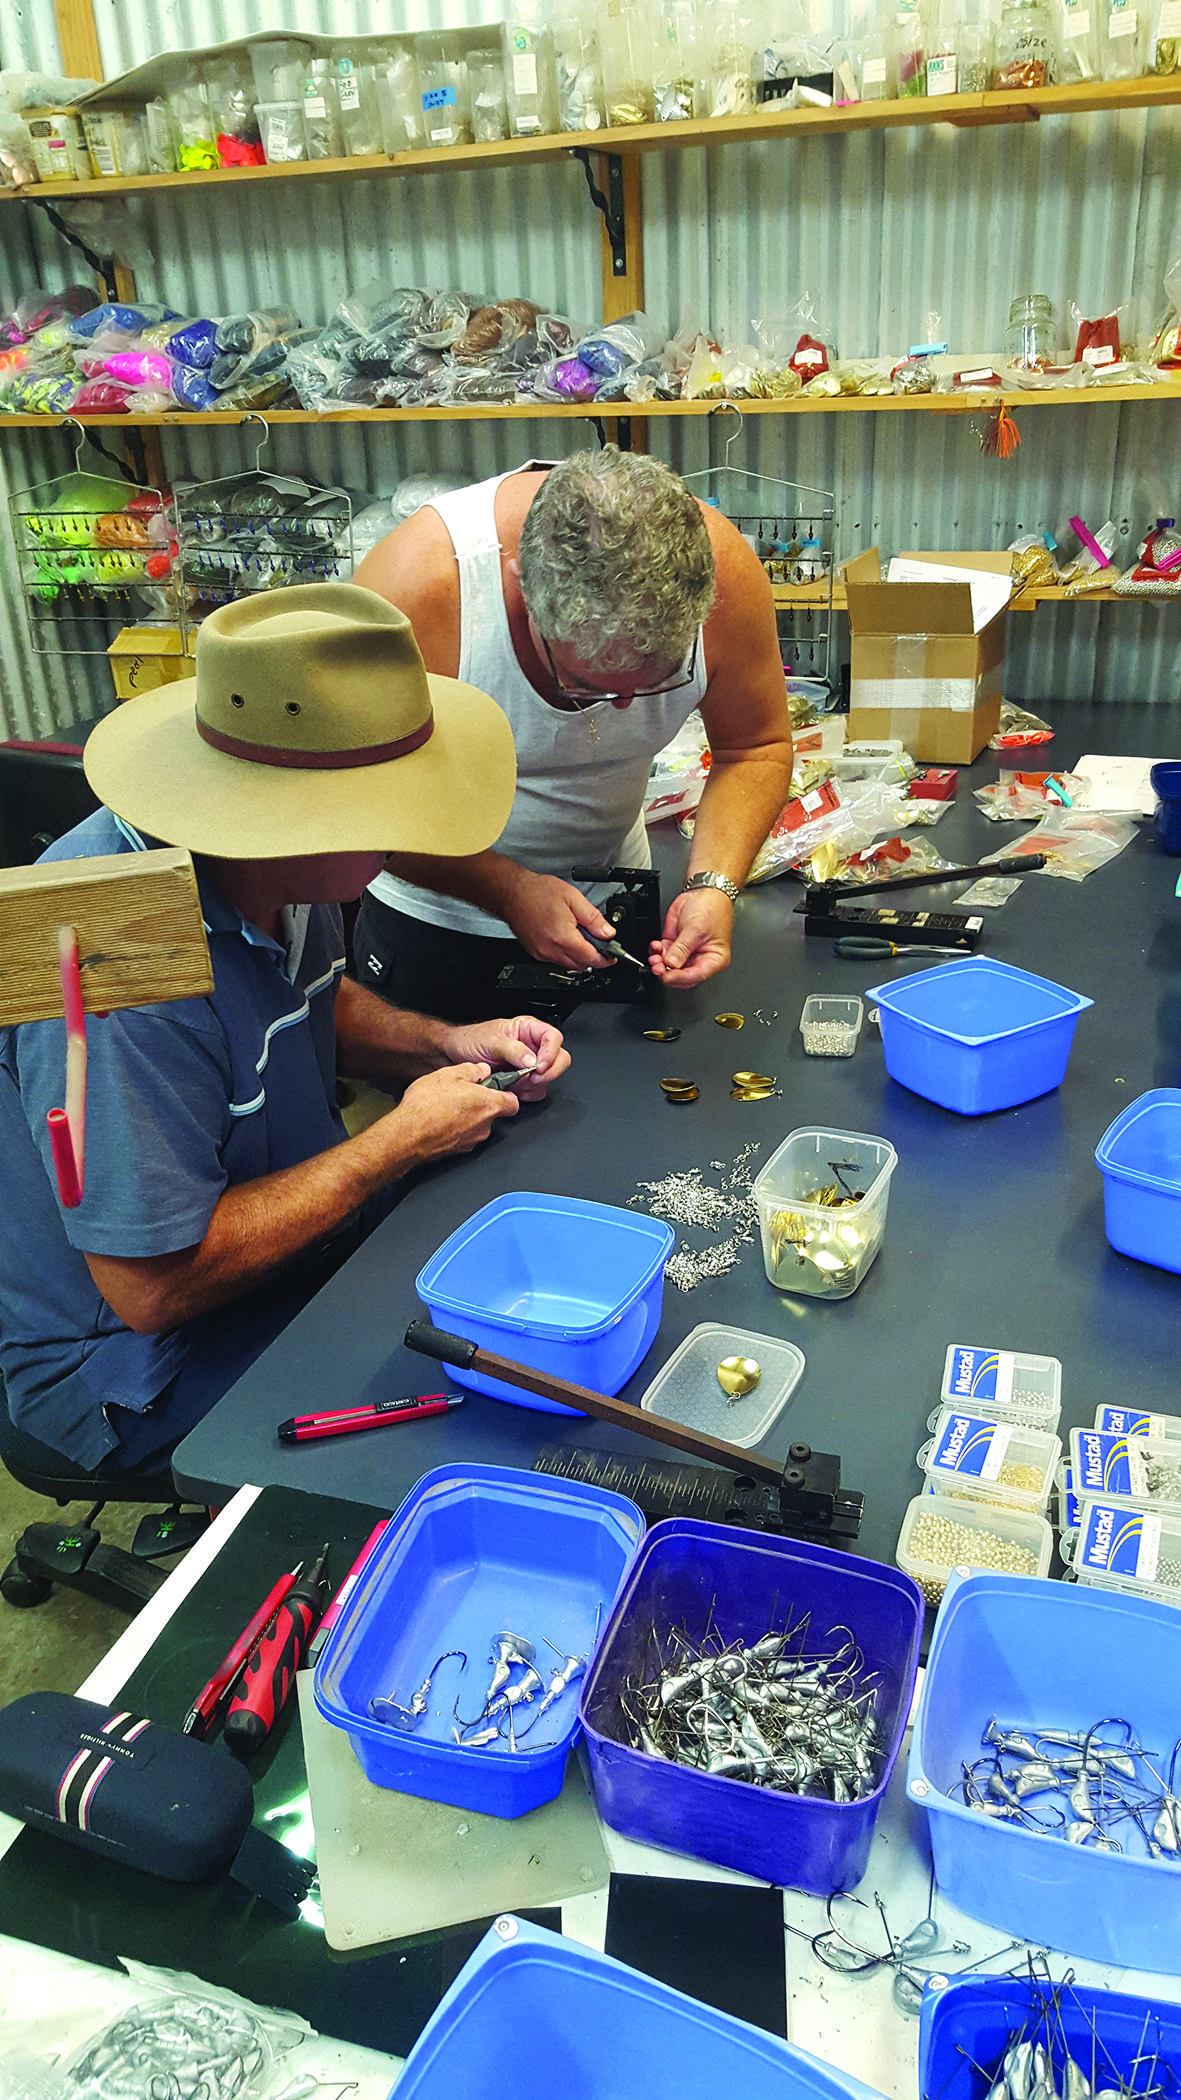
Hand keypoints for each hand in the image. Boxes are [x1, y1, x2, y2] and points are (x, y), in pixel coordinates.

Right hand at [391, 1062, 518, 1165]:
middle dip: (481, 1103)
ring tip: (446, 1105)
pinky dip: (456, 1128)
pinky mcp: (458, 1151)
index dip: (506, 1094)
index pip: (513, 1103)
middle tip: (463, 1092)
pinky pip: (463, 1135)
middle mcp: (485, 1126)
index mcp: (489, 1105)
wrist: (407, 1134)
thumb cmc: (427, 1105)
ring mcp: (472, 1141)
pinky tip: (440, 1118)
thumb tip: (481, 1070)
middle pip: (493, 1113)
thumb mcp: (449, 1074)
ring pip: (477, 1125)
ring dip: (467, 1116)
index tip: (495, 1087)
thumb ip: (472, 1070)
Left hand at [443, 1016, 570, 1102]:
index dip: (551, 1053)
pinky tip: (515, 1090)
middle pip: (559, 1058)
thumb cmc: (470, 1041)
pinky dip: (528, 1094)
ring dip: (536, 1084)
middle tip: (532, 1078)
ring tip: (517, 1083)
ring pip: (549, 1077)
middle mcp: (532, 1046)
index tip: (539, 1066)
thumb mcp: (491, 1041)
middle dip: (548, 1071)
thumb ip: (513, 1050)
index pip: (554, 1038)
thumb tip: (531, 1060)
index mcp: (528, 1029)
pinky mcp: (523, 1081)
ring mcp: (529, 1065)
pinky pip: (536, 1090)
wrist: (453, 1054)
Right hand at [503, 870, 616, 971]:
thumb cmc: (537, 892)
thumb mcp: (573, 898)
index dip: (605, 959)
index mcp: (562, 937)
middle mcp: (550, 949)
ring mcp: (541, 953)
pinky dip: (565, 953)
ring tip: (577, 934)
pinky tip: (564, 936)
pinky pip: (556, 959)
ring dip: (578, 955)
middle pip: (581, 965)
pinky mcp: (535, 953)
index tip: (612, 956)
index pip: (591, 958)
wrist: (511, 893)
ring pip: (568, 964)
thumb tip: (608, 933)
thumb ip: (593, 918)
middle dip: (593, 957)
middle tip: (598, 941)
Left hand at [649, 887, 733, 987]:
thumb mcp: (695, 930)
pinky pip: (663, 954)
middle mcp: (700, 958)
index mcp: (714, 959)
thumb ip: (681, 949)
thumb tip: (670, 965)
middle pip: (681, 976)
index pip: (695, 976)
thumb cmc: (711, 909)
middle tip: (657, 967)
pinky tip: (655, 947)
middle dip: (667, 973)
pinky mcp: (676, 944)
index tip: (666, 976)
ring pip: (670, 967)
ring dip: (660, 963)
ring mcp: (686, 952)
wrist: (704, 891)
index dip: (679, 978)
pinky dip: (656, 953)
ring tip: (655, 957)